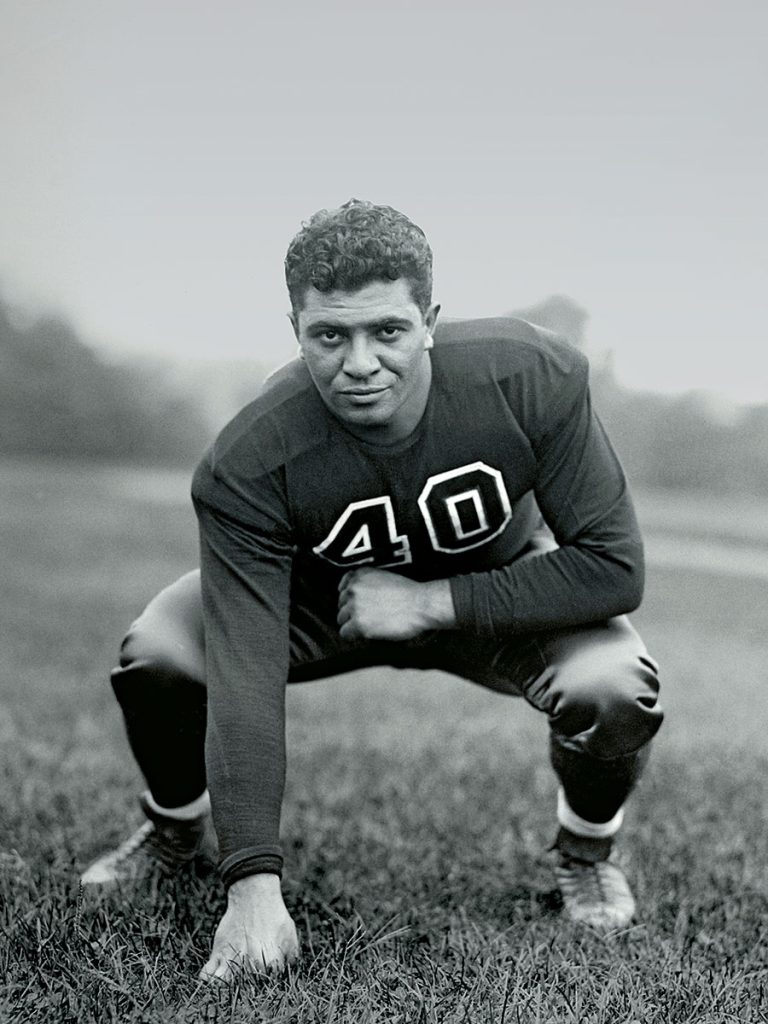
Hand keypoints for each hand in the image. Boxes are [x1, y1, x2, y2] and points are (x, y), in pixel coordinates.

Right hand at [200, 873, 298, 980]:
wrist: (254, 895)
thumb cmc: (275, 916)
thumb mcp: (291, 937)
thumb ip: (291, 961)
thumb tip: (286, 975)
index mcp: (271, 964)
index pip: (269, 987)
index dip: (268, 983)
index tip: (267, 976)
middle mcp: (249, 965)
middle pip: (244, 992)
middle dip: (247, 988)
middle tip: (249, 977)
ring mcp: (231, 960)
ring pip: (222, 988)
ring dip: (226, 987)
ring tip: (232, 981)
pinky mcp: (217, 953)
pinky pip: (206, 976)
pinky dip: (209, 980)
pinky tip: (218, 975)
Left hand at [337, 568, 454, 640]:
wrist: (420, 605)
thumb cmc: (410, 594)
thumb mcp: (386, 578)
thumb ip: (369, 583)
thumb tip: (359, 596)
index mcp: (361, 574)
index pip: (344, 584)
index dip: (350, 596)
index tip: (354, 602)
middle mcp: (354, 588)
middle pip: (341, 603)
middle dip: (351, 610)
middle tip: (365, 617)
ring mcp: (354, 606)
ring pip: (341, 618)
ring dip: (352, 623)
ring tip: (367, 625)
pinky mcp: (358, 623)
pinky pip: (345, 632)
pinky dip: (353, 635)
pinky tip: (364, 634)